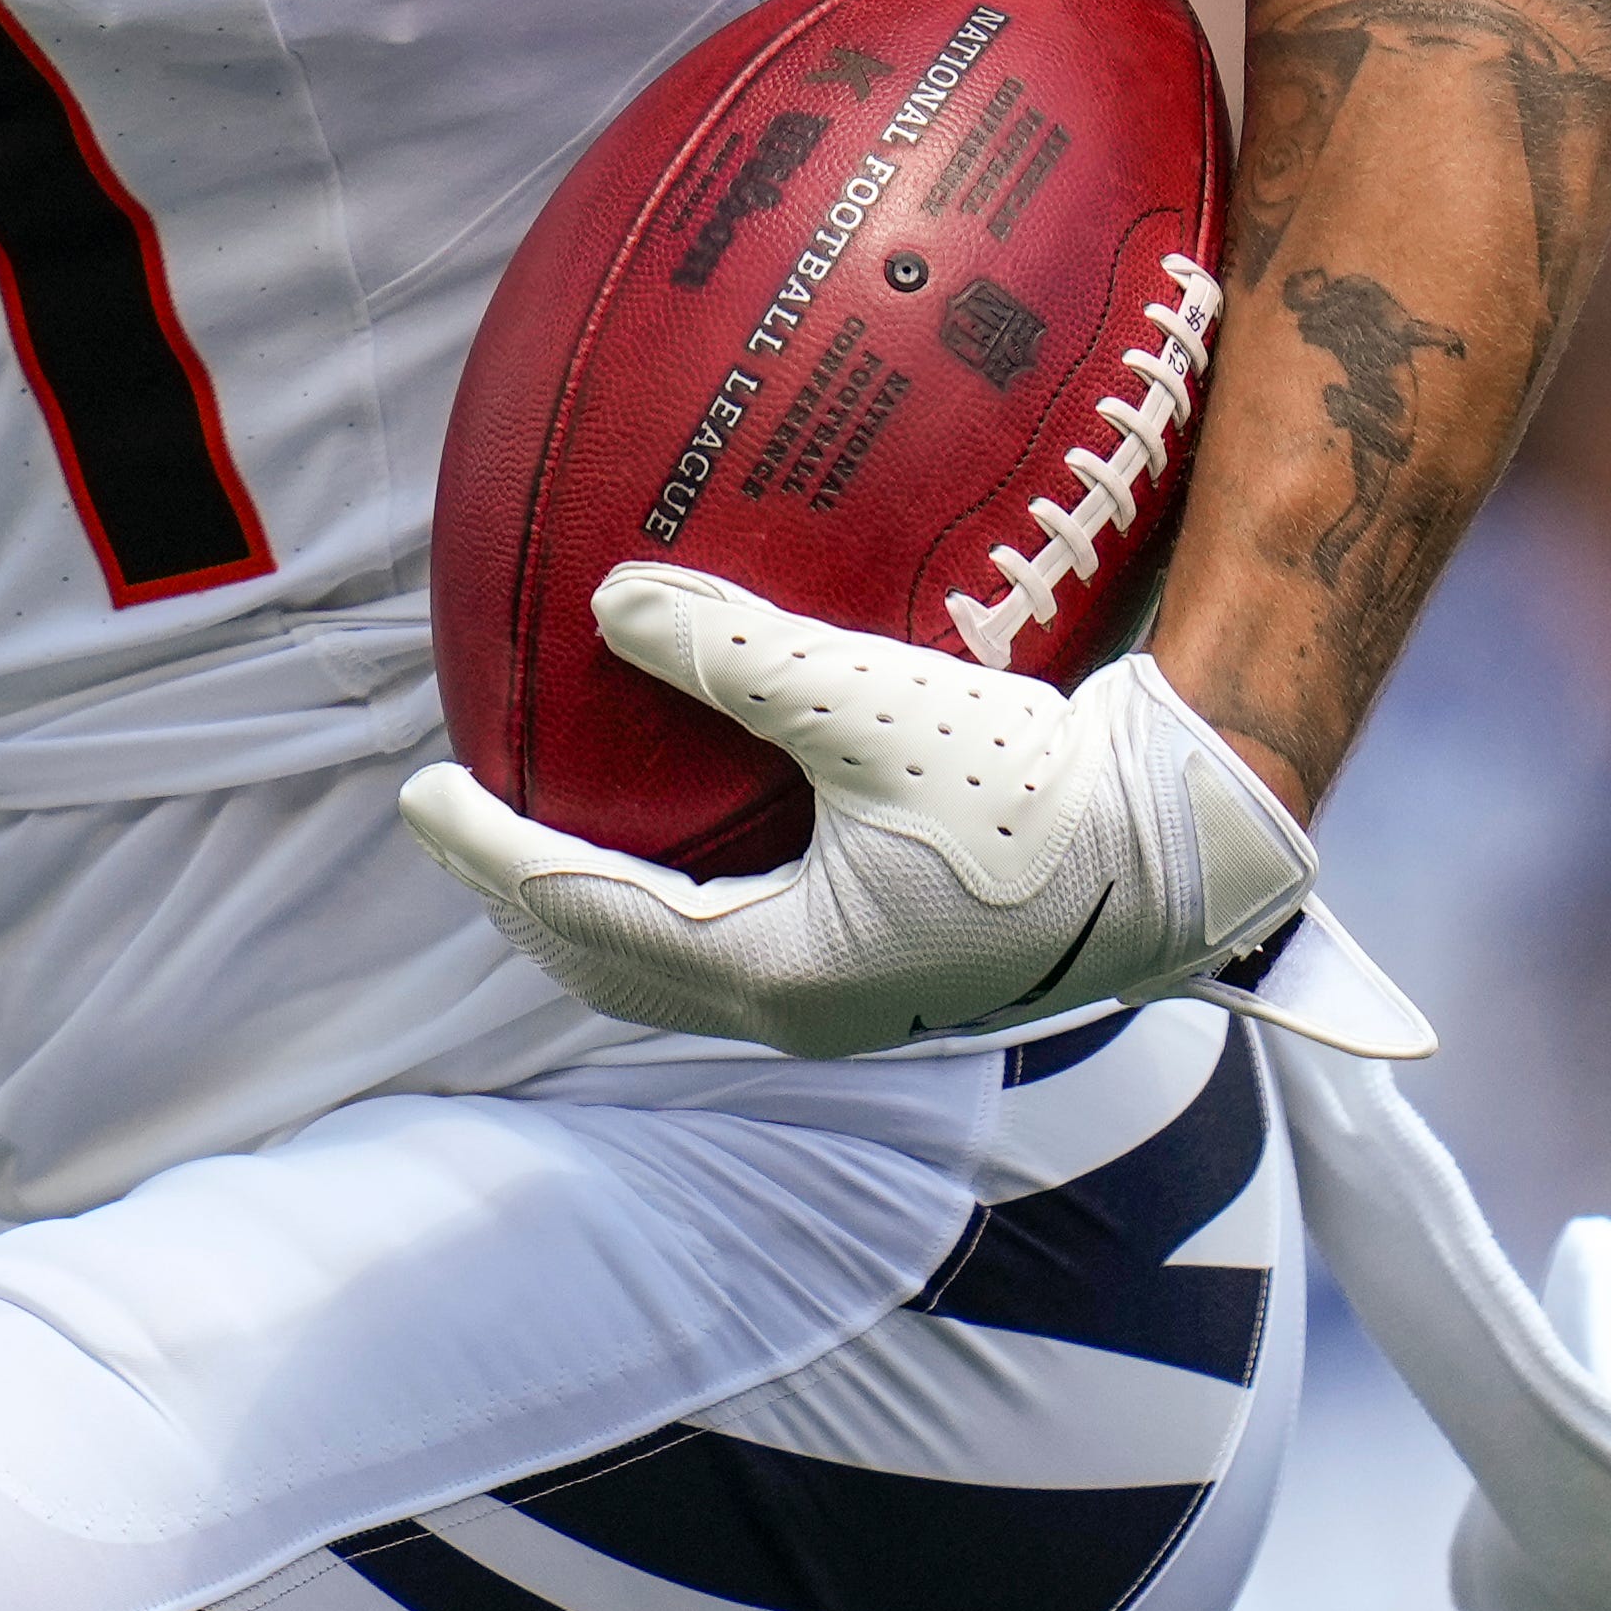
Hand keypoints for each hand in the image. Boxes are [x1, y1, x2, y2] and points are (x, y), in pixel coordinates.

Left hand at [397, 562, 1322, 1059]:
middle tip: (454, 821)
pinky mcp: (893, 971)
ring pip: (673, 968)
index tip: (416, 795)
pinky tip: (683, 835)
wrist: (1195, 853)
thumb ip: (738, 655)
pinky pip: (737, 944)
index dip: (488, 855)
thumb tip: (609, 599)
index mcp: (776, 975)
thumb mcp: (875, 706)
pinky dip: (670, 899)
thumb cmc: (1039, 790)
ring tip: (543, 833)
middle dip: (521, 894)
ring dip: (595, 906)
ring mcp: (851, 1002)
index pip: (580, 914)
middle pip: (610, 963)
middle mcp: (801, 1011)